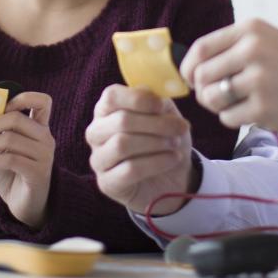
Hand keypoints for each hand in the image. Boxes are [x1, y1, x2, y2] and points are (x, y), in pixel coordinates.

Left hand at [0, 92, 54, 228]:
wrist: (24, 203)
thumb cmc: (13, 172)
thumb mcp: (7, 147)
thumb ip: (2, 131)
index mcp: (40, 128)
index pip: (43, 101)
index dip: (22, 98)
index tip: (2, 109)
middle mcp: (46, 138)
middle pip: (16, 118)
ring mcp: (44, 156)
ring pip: (9, 139)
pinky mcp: (38, 173)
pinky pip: (9, 159)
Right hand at [85, 85, 194, 215]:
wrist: (173, 177)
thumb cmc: (165, 140)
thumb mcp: (166, 115)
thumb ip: (157, 101)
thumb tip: (153, 94)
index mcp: (107, 110)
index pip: (111, 96)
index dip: (138, 98)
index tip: (162, 105)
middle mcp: (96, 133)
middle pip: (120, 121)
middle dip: (156, 123)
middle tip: (180, 127)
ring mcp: (99, 159)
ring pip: (122, 144)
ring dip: (156, 142)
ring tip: (176, 144)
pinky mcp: (107, 183)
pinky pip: (130, 170)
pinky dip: (157, 162)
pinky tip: (173, 159)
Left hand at [179, 19, 277, 136]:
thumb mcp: (267, 41)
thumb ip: (232, 47)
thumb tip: (188, 66)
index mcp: (251, 29)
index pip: (201, 48)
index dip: (188, 67)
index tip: (191, 78)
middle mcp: (253, 50)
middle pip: (201, 75)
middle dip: (203, 89)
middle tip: (217, 95)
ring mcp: (258, 80)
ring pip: (211, 97)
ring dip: (216, 105)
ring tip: (234, 103)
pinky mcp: (263, 108)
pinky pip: (227, 117)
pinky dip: (233, 118)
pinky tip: (252, 112)